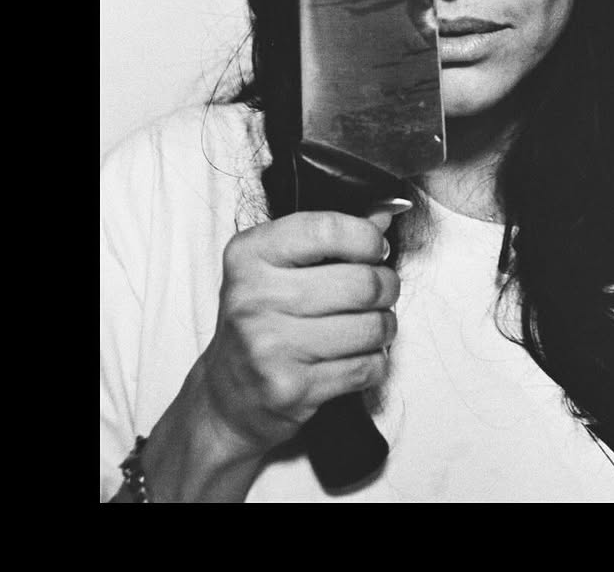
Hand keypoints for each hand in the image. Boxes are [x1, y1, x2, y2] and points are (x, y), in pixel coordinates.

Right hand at [195, 207, 400, 460]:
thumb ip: (329, 237)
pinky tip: (358, 356)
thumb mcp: (278, 267)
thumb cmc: (261, 321)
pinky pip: (366, 367)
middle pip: (361, 283)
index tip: (376, 249)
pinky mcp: (291, 388)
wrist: (227, 397)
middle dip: (386, 287)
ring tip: (372, 325)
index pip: (326, 230)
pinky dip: (375, 361)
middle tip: (383, 290)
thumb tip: (384, 215)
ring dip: (385, 326)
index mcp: (250, 255)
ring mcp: (270, 346)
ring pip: (370, 327)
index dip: (367, 238)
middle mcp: (254, 297)